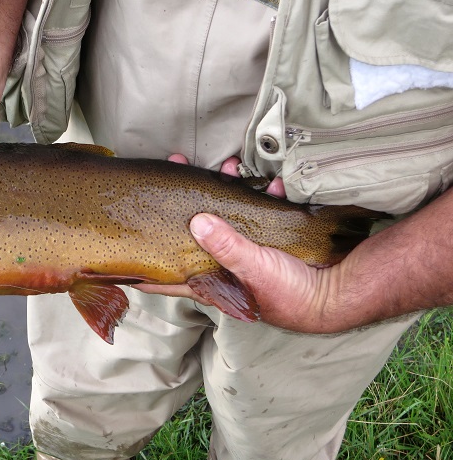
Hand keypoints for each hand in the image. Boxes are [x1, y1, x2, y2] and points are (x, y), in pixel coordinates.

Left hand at [135, 154, 338, 331]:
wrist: (341, 292)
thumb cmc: (293, 292)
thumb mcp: (254, 269)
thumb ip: (225, 246)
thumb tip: (196, 222)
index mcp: (213, 282)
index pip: (169, 277)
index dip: (145, 269)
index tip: (118, 260)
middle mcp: (224, 266)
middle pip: (195, 234)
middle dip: (186, 203)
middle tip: (178, 167)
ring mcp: (247, 251)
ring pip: (227, 216)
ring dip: (226, 189)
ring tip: (227, 166)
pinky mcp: (271, 238)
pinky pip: (261, 212)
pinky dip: (265, 195)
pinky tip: (274, 183)